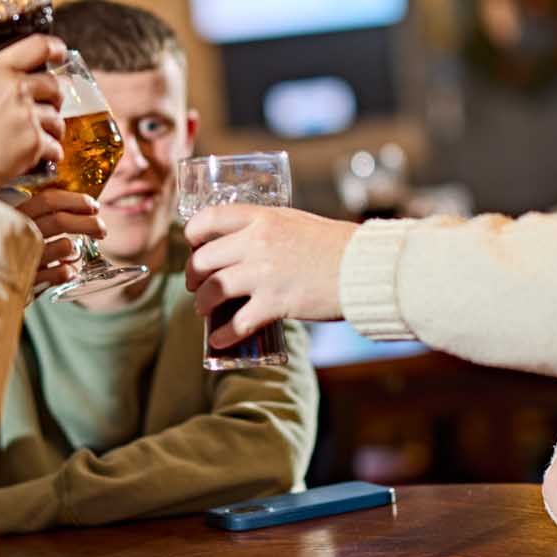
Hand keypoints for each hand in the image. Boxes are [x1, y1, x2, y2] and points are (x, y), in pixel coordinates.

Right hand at [0, 35, 65, 194]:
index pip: (38, 46)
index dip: (54, 48)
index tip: (59, 53)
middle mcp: (16, 89)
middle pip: (55, 85)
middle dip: (56, 97)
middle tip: (49, 107)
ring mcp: (28, 116)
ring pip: (58, 119)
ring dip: (53, 129)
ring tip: (40, 138)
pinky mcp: (36, 142)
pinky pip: (56, 146)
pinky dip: (50, 154)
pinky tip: (39, 158)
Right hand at [15, 189, 103, 291]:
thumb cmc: (9, 249)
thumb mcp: (19, 226)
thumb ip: (43, 216)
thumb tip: (82, 208)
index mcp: (16, 214)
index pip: (48, 200)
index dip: (75, 200)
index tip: (93, 205)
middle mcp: (18, 232)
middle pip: (60, 221)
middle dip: (88, 223)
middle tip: (101, 229)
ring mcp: (22, 257)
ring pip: (64, 246)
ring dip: (75, 248)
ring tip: (76, 251)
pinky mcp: (27, 281)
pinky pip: (59, 274)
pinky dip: (68, 271)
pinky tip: (68, 270)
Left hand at [183, 206, 357, 346]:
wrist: (365, 267)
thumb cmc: (337, 246)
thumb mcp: (297, 222)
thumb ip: (269, 229)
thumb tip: (249, 243)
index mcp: (262, 217)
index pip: (209, 218)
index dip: (192, 233)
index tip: (192, 245)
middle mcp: (257, 242)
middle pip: (204, 259)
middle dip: (192, 275)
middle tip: (195, 284)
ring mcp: (264, 273)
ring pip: (213, 290)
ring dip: (203, 303)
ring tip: (204, 311)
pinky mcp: (275, 303)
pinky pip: (237, 323)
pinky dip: (224, 334)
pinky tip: (220, 339)